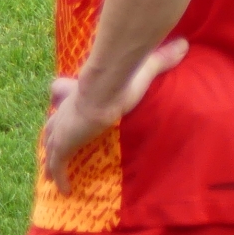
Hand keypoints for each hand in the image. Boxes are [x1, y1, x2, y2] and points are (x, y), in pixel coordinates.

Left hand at [42, 38, 188, 192]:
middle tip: (54, 147)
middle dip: (52, 135)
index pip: (60, 91)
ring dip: (52, 159)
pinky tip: (63, 190)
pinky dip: (60, 176)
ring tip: (52, 174)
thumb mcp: (142, 69)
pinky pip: (58, 165)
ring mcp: (62, 127)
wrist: (106, 89)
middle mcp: (65, 110)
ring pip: (50, 146)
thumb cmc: (121, 79)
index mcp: (78, 92)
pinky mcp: (64, 143)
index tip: (60, 102)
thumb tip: (183, 44)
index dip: (61, 97)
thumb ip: (160, 58)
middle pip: (51, 124)